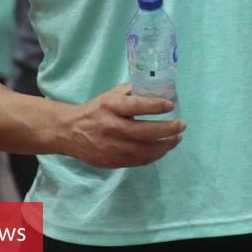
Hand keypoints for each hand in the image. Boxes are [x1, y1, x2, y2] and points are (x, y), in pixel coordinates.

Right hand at [60, 83, 185, 168]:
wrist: (69, 132)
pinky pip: (139, 161)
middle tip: (182, 125)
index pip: (136, 106)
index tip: (171, 106)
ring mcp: (112, 147)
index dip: (156, 106)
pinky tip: (163, 149)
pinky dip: (154, 155)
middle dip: (168, 130)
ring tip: (177, 138)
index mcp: (110, 107)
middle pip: (145, 132)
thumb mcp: (110, 96)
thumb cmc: (95, 110)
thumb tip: (158, 89)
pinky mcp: (112, 161)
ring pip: (145, 150)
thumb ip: (132, 92)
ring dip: (165, 145)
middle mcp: (111, 127)